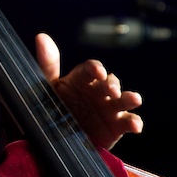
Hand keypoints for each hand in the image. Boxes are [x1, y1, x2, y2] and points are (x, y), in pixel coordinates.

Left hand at [35, 33, 142, 149]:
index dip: (96, 69)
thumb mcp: (47, 87)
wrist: (56, 139)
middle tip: (111, 90)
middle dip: (112, 84)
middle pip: (110, 83)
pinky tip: (135, 126)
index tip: (98, 71)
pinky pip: (128, 122)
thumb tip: (41, 37)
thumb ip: (47, 64)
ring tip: (134, 99)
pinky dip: (134, 123)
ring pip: (124, 100)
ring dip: (130, 98)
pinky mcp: (117, 126)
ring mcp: (109, 108)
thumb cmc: (54, 108)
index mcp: (82, 80)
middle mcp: (98, 91)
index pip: (91, 69)